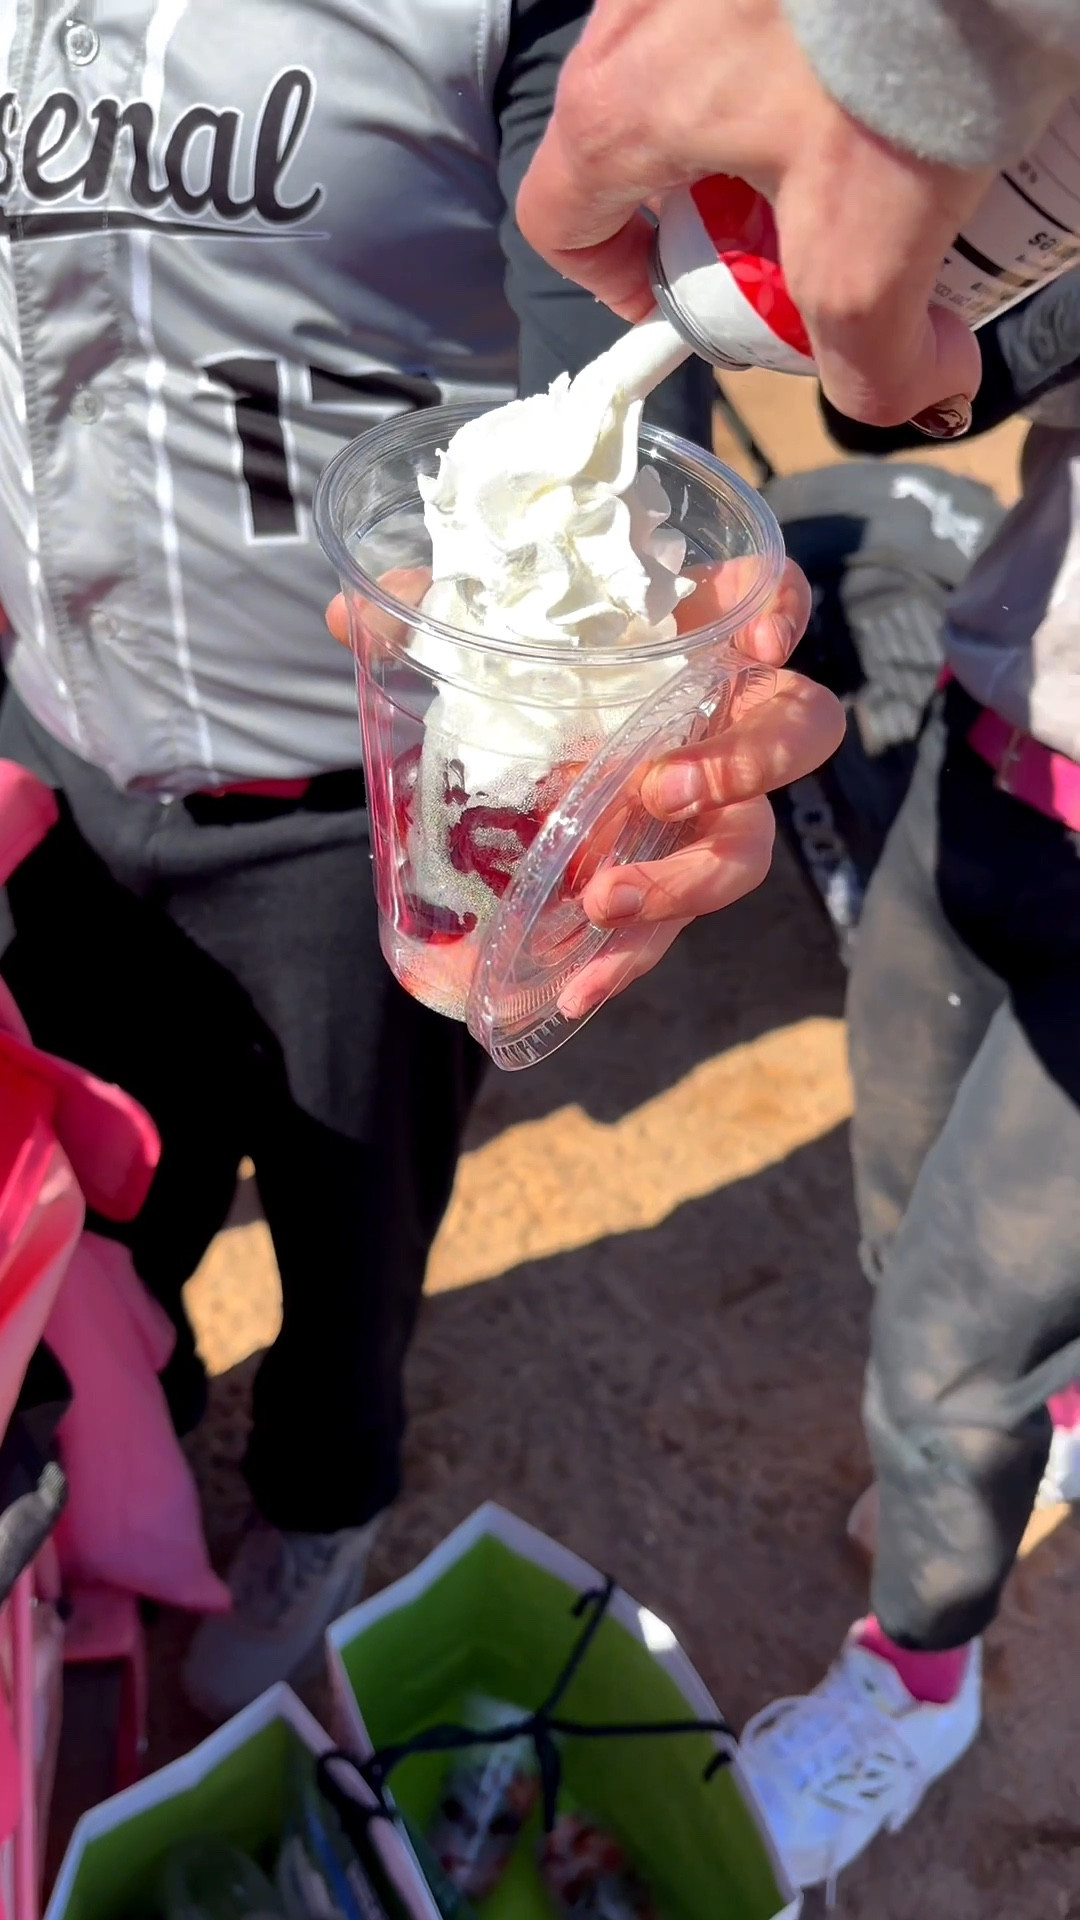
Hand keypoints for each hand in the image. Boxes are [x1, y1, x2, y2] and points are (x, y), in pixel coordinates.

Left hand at [325, 559, 843, 1016]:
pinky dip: (626, 960)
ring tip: (608, 900)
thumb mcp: (483, 630)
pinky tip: (577, 987)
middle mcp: (725, 720)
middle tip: (662, 786)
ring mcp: (709, 809)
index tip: (756, 642)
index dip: (784, 614)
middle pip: (799, 731)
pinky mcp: (670, 878)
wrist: (528, 749)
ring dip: (688, 879)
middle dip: (746, 762)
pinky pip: (673, 924)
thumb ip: (425, 608)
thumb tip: (347, 611)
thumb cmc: (533, 667)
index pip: (775, 600)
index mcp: (694, 638)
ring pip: (748, 846)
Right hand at [516, 0, 988, 426]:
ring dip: (759, 126)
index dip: (613, 282)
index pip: (557, 218)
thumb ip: (876, 357)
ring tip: (850, 144)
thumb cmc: (886, 53)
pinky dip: (803, 54)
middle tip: (791, 235)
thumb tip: (919, 388)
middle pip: (637, 146)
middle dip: (710, 210)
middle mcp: (636, 17)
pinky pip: (757, 15)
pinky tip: (874, 72)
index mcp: (620, 108)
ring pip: (698, 70)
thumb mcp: (870, 251)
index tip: (678, 303)